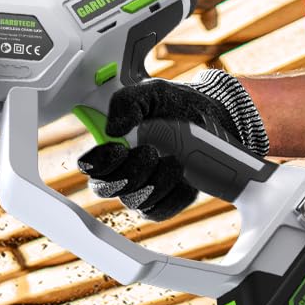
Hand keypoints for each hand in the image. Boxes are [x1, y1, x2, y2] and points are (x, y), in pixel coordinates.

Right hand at [77, 71, 268, 221]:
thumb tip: (112, 129)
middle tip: (152, 152)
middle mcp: (124, 171)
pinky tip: (186, 180)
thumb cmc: (177, 106)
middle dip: (130, 172)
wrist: (214, 119)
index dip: (98, 162)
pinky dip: (174, 197)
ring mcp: (144, 189)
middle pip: (107, 189)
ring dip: (157, 183)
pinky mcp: (166, 202)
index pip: (90, 165)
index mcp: (113, 145)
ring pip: (135, 202)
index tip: (118, 148)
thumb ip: (127, 102)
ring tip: (177, 161)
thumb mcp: (152, 93)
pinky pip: (161, 212)